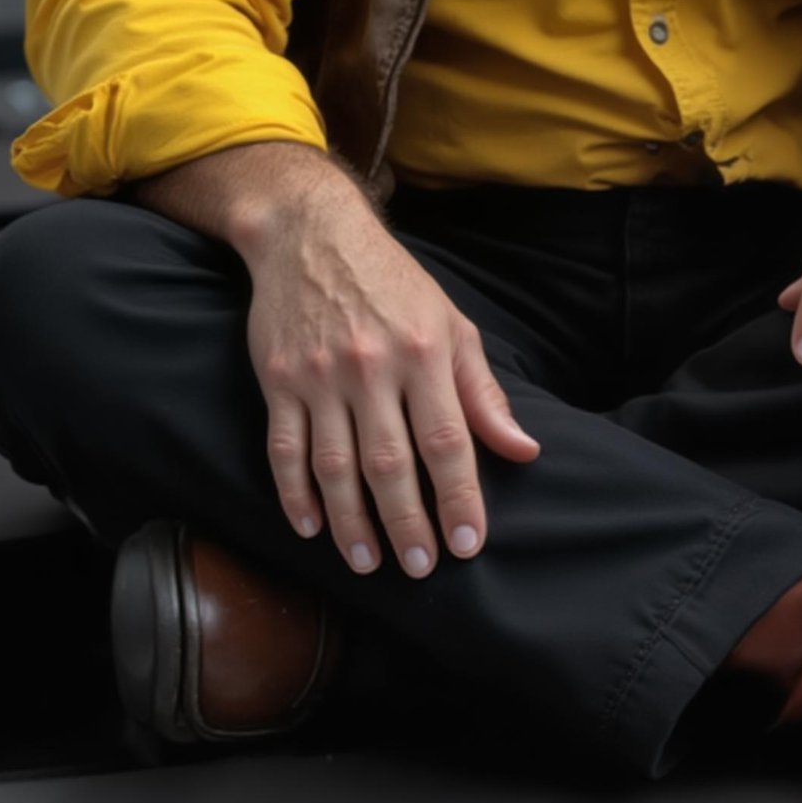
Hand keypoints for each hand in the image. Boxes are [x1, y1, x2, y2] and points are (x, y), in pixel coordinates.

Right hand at [244, 183, 539, 576]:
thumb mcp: (451, 325)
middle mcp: (372, 367)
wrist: (311, 234)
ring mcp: (320, 376)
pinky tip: (310, 528)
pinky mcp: (278, 379)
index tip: (467, 545)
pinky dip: (294, 494)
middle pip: (391, 463)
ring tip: (368, 562)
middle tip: (419, 568)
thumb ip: (482, 393)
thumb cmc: (393, 284)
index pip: (447, 441)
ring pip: (335, 466)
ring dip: (352, 522)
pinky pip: (284, 448)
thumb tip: (523, 450)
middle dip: (407, 524)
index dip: (458, 499)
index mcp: (424, 353)